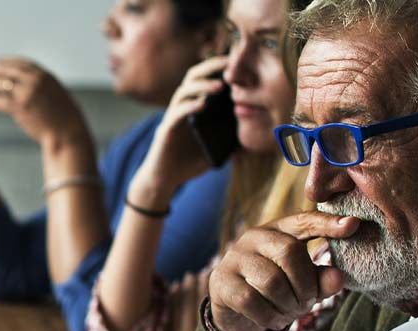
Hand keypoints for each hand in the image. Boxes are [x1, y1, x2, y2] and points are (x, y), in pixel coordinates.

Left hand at [0, 57, 85, 147]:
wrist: (67, 132)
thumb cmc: (62, 117)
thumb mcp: (54, 94)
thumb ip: (40, 86)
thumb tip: (24, 85)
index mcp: (44, 75)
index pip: (20, 63)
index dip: (5, 62)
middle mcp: (35, 80)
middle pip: (6, 70)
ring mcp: (27, 92)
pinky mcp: (20, 107)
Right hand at [129, 57, 228, 205]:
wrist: (164, 180)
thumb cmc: (189, 163)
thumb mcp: (217, 148)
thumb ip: (231, 139)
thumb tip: (253, 138)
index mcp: (195, 106)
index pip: (206, 78)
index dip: (221, 67)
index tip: (241, 63)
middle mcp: (182, 106)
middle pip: (193, 76)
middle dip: (211, 66)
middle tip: (231, 63)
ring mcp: (173, 117)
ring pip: (184, 91)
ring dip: (202, 85)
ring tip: (220, 85)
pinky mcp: (166, 130)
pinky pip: (177, 113)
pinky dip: (190, 106)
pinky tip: (203, 104)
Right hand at [210, 212, 355, 330]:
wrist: (233, 309)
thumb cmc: (275, 290)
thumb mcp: (302, 283)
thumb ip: (322, 280)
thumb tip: (338, 278)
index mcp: (278, 230)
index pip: (304, 220)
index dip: (328, 223)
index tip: (353, 225)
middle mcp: (254, 237)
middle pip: (289, 253)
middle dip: (305, 285)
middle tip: (308, 303)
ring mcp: (234, 258)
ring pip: (271, 281)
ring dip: (288, 305)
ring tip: (291, 313)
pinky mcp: (221, 282)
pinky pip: (251, 301)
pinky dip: (270, 317)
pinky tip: (275, 320)